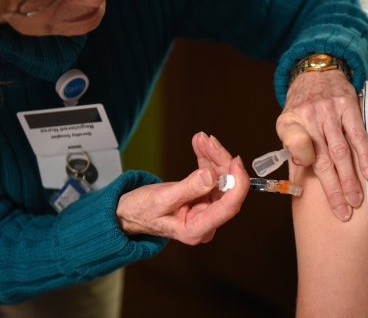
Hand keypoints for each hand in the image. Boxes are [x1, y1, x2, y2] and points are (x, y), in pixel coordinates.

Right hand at [116, 132, 249, 244]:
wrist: (128, 212)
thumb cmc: (140, 211)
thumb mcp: (161, 199)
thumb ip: (188, 189)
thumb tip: (212, 176)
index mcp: (197, 229)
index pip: (229, 207)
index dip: (237, 183)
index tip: (235, 161)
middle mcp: (205, 221)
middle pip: (226, 189)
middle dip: (221, 162)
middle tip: (209, 141)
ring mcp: (206, 210)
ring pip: (221, 179)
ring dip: (214, 157)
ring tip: (202, 139)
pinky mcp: (203, 199)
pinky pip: (212, 177)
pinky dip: (207, 159)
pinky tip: (201, 145)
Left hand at [277, 70, 367, 220]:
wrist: (316, 72)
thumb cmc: (301, 106)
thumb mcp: (287, 124)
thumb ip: (293, 151)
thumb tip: (295, 184)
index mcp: (289, 123)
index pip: (294, 145)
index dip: (302, 162)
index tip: (303, 186)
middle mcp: (309, 116)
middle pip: (322, 157)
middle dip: (332, 188)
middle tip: (341, 212)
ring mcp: (330, 111)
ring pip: (341, 150)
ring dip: (350, 178)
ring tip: (355, 201)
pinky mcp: (348, 107)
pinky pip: (358, 134)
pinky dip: (366, 155)